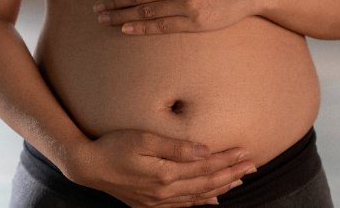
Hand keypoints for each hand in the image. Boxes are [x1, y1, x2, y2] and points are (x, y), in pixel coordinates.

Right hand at [65, 129, 256, 207]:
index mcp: (166, 173)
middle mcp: (166, 192)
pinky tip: (211, 200)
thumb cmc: (114, 146)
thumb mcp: (143, 138)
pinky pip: (183, 206)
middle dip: (231, 174)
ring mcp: (158, 201)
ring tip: (239, 180)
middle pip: (206, 183)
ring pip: (198, 196)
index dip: (227, 160)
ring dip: (221, 187)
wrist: (88, 166)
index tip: (245, 152)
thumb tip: (203, 150)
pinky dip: (200, 202)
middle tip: (252, 166)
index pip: (205, 167)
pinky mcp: (150, 204)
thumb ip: (175, 146)